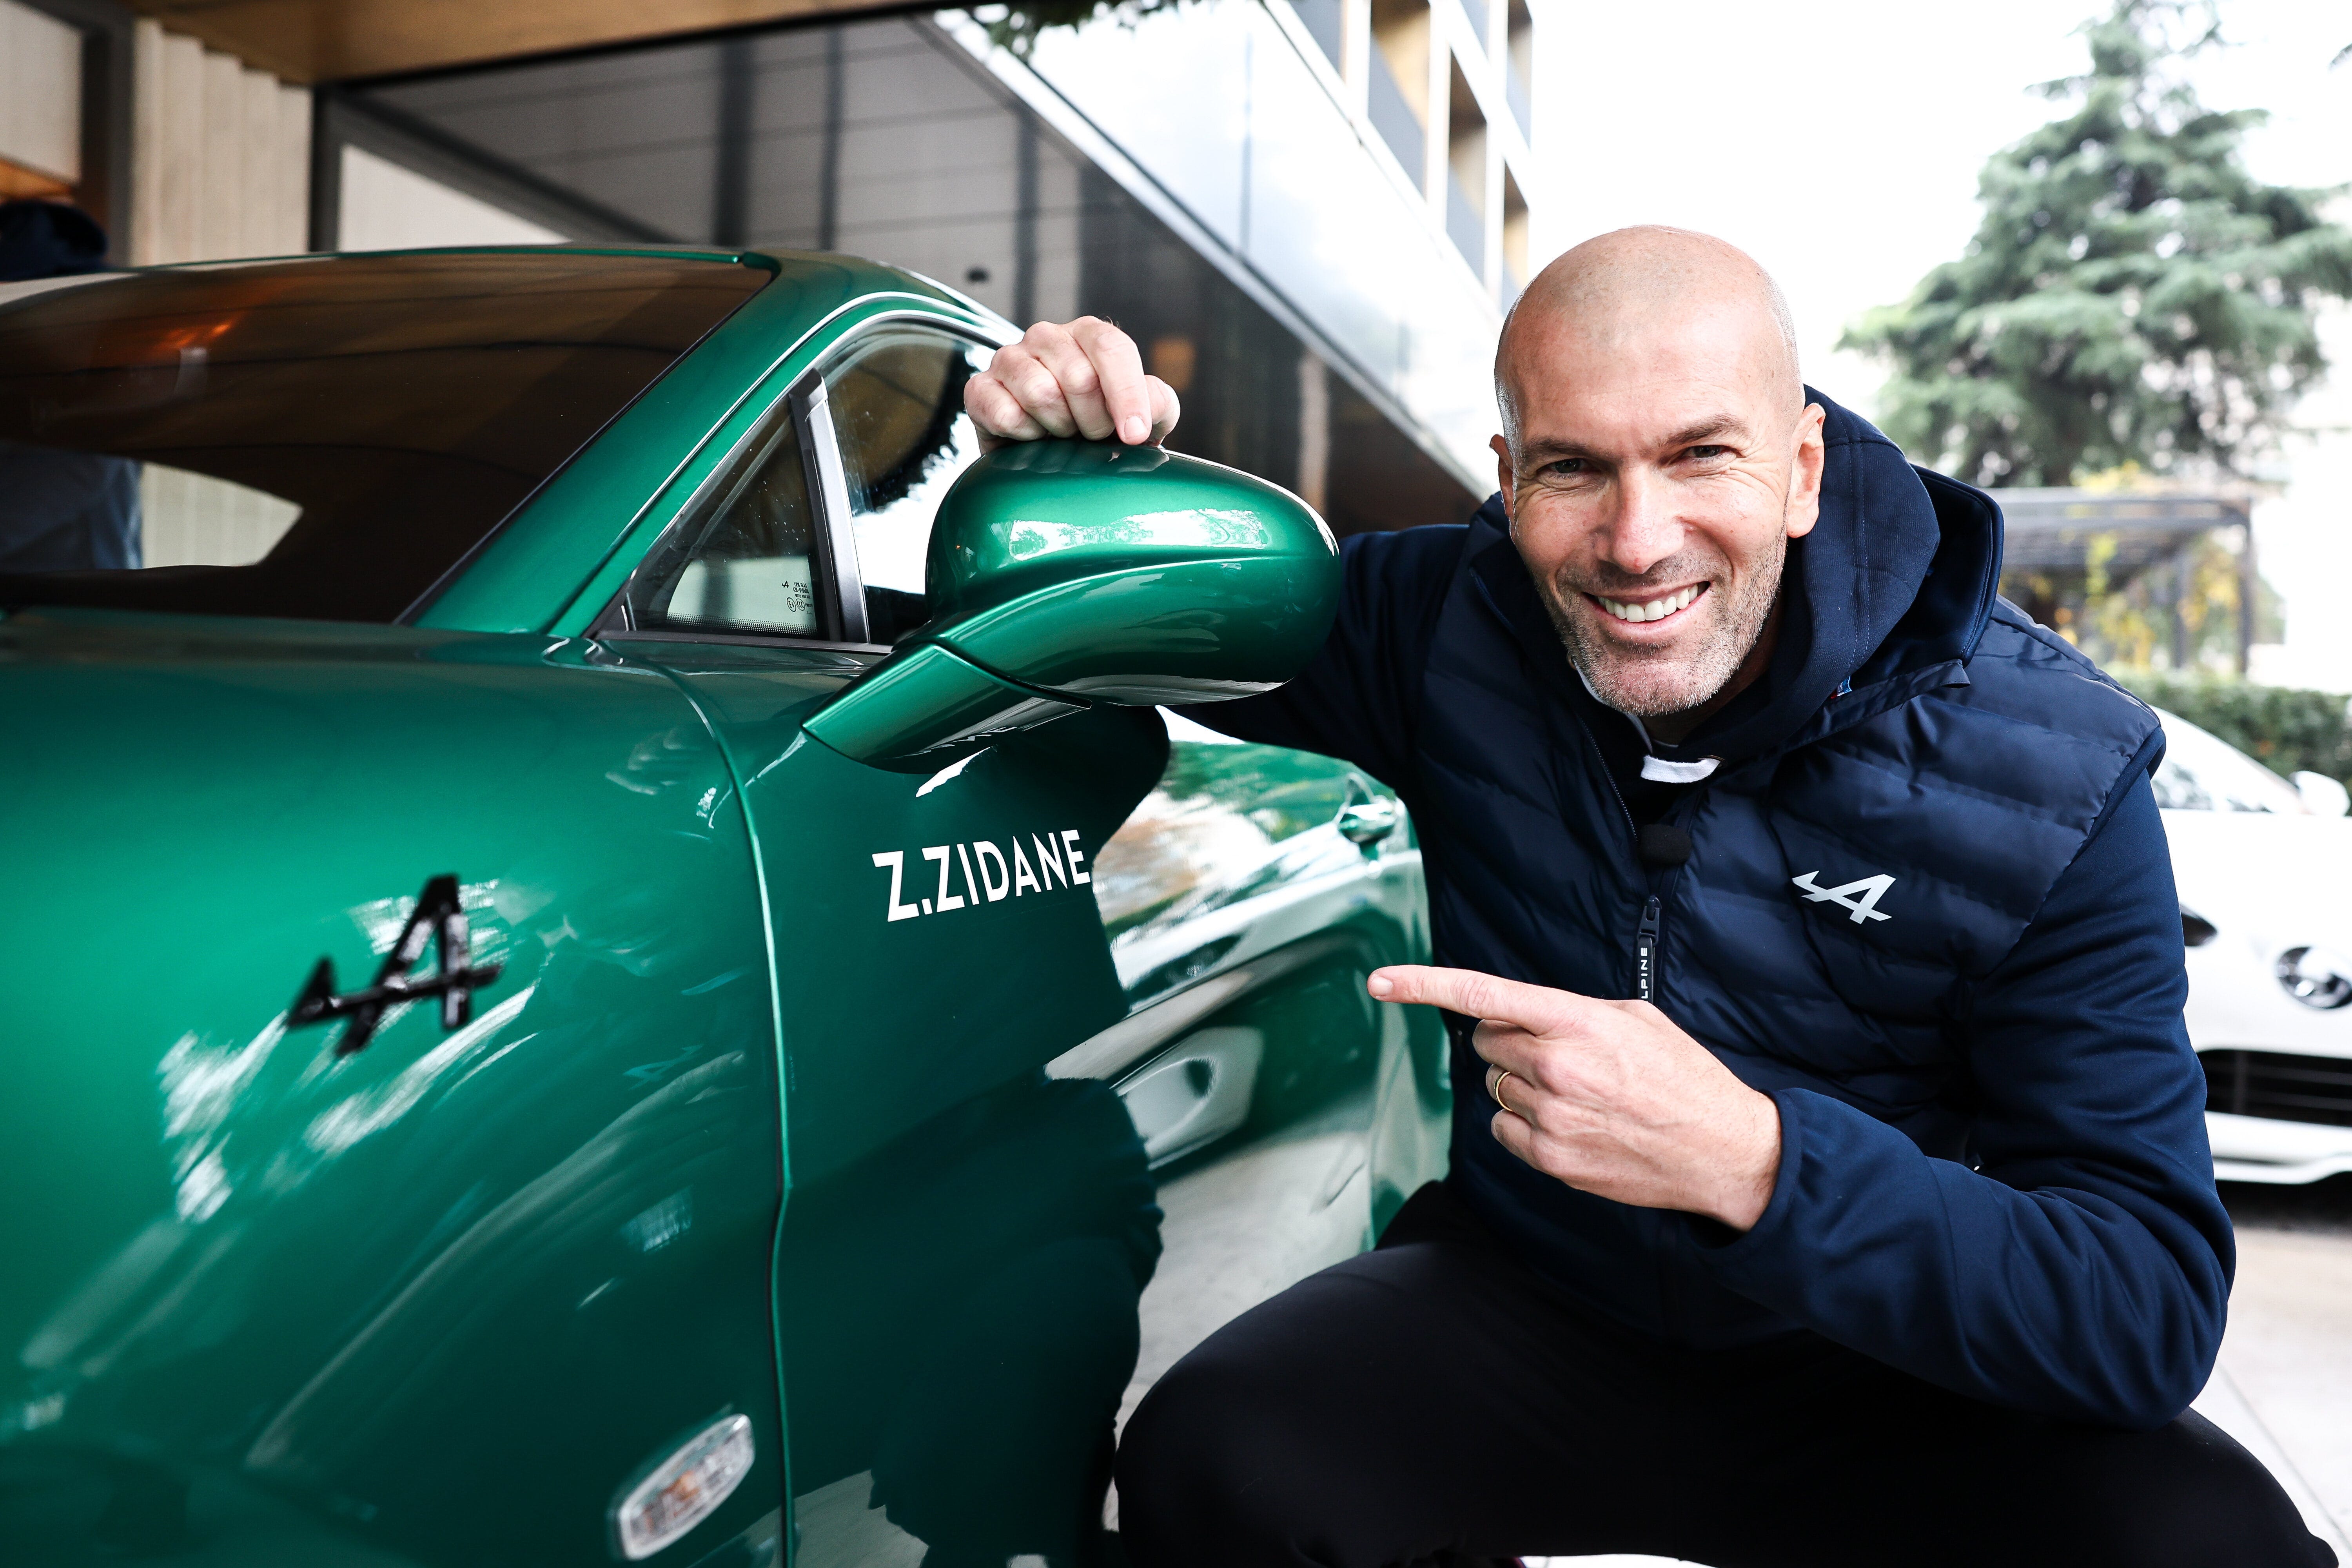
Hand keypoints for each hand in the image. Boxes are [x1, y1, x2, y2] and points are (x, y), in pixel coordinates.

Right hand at [964, 317, 1180, 447]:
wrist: (1051, 454)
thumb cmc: (1100, 427)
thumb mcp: (1144, 417)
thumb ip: (1156, 404)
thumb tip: (1142, 418)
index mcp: (1089, 334)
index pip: (1111, 348)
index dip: (1126, 394)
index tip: (1135, 435)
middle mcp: (1047, 337)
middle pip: (1078, 377)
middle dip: (1093, 421)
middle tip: (1092, 436)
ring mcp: (1009, 359)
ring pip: (1039, 393)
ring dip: (1059, 428)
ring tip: (1063, 435)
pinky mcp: (980, 389)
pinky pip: (1004, 414)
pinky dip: (1024, 436)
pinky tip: (1032, 438)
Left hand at [1367, 966, 1781, 1229]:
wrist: (1721, 1149)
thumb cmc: (1681, 1077)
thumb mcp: (1634, 1020)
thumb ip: (1568, 1011)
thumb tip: (1518, 1014)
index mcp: (1575, 1023)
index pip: (1483, 995)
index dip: (1423, 985)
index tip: (1380, 981)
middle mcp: (1555, 1067)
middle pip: (1485, 1043)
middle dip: (1507, 1042)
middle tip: (1554, 1053)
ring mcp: (1551, 1117)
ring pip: (1497, 1088)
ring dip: (1523, 1086)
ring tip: (1579, 1094)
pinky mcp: (1552, 1159)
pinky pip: (1504, 1130)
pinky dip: (1523, 1123)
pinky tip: (1569, 1123)